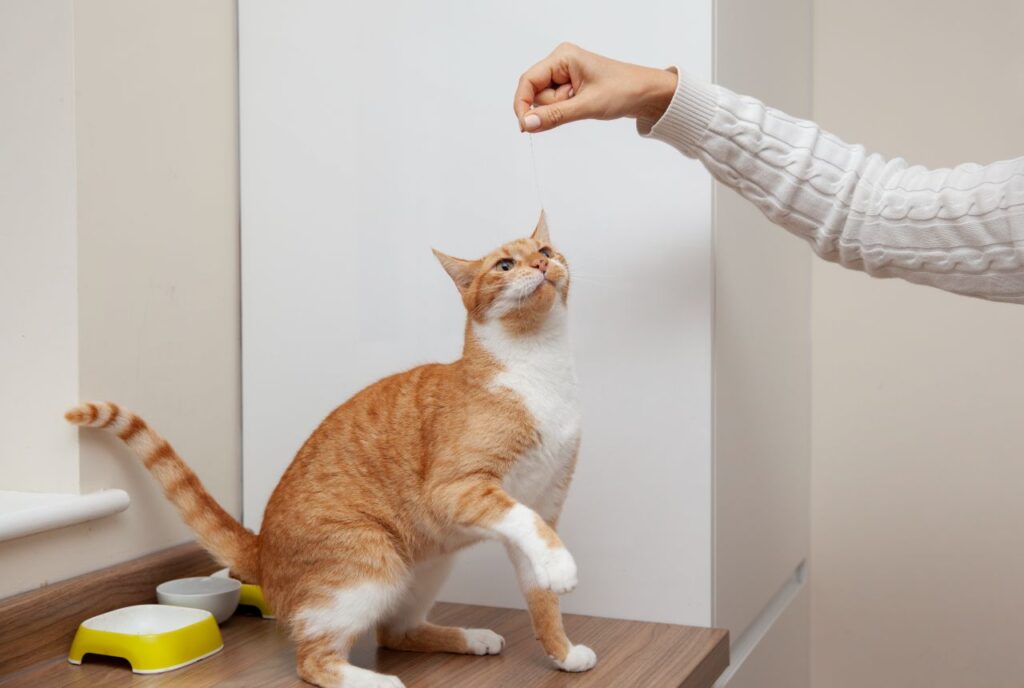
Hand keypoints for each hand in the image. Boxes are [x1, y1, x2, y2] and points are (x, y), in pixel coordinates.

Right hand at [514, 43, 677, 132]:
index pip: (528, 81)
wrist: (648, 95)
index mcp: (563, 56)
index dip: (522, 104)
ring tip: (585, 104)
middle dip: (552, 106)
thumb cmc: (624, 90)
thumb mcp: (587, 105)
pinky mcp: (571, 87)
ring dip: (561, 110)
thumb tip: (527, 124)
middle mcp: (561, 63)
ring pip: (546, 102)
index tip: (525, 126)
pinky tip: (583, 106)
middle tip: (577, 104)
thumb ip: (554, 115)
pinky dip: (566, 111)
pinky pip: (556, 105)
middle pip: (536, 93)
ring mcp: (565, 75)